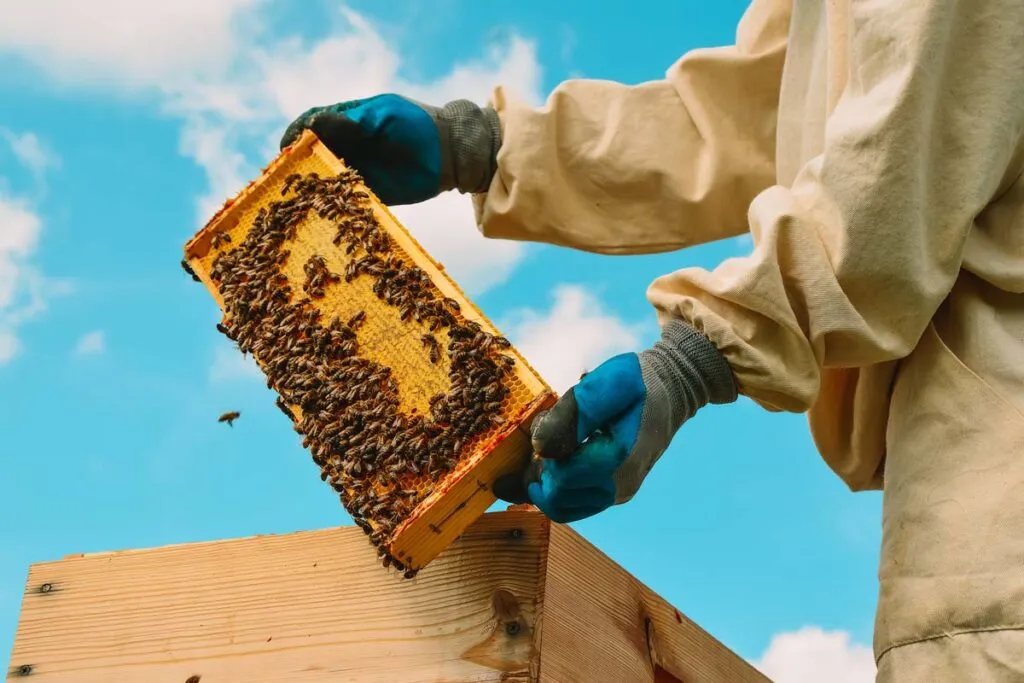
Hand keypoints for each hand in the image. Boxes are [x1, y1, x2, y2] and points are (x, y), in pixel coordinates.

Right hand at [279, 94, 500, 205]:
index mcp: (348, 121)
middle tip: (284, 181)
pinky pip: (347, 201)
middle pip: (313, 155)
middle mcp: (349, 146)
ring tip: (297, 201)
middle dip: (298, 167)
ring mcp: (359, 170)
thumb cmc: (417, 127)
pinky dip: (334, 207)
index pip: (312, 125)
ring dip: (312, 190)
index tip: (285, 148)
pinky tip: (324, 214)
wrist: (451, 153)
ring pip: (327, 180)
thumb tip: (313, 125)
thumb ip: (351, 124)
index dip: (295, 136)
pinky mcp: (371, 193)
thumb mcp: (383, 119)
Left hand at [493, 319, 737, 522]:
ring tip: (554, 450)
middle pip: (558, 497)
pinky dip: (559, 490)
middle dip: (543, 469)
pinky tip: (558, 464)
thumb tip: (541, 449)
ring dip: (548, 483)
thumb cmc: (636, 382)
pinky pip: (576, 505)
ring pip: (564, 508)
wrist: (670, 390)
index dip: (544, 455)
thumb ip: (573, 413)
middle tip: (549, 435)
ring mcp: (619, 493)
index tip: (549, 424)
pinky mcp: (617, 494)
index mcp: (617, 459)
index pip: (560, 478)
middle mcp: (619, 486)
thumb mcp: (605, 383)